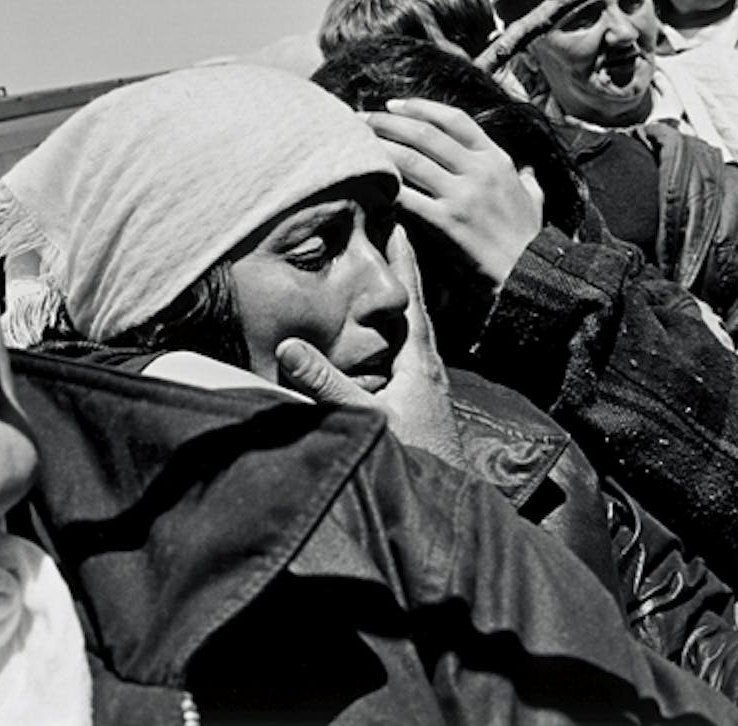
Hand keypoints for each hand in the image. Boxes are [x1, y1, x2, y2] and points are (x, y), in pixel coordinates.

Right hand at [275, 228, 463, 467]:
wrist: (447, 513)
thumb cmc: (415, 464)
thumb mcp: (363, 421)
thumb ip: (326, 386)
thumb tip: (289, 348)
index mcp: (418, 364)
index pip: (409, 299)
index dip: (402, 262)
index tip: (396, 224)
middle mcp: (428, 370)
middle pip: (415, 308)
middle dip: (402, 273)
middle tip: (390, 237)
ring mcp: (428, 390)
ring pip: (414, 334)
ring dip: (399, 304)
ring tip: (386, 280)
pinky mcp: (424, 408)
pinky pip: (409, 357)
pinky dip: (397, 337)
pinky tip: (386, 343)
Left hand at [366, 97, 542, 290]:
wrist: (531, 274)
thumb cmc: (528, 239)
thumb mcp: (534, 199)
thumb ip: (527, 180)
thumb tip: (529, 170)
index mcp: (496, 159)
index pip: (453, 120)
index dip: (419, 108)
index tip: (393, 105)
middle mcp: (478, 170)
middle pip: (424, 135)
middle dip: (387, 122)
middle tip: (361, 119)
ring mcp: (461, 195)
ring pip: (410, 160)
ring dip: (380, 148)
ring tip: (356, 143)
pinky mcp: (446, 222)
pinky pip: (407, 198)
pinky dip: (385, 188)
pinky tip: (367, 183)